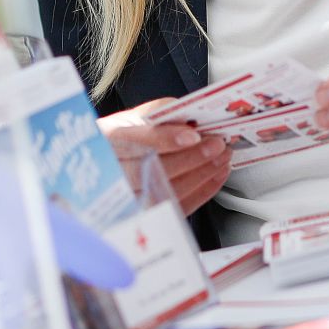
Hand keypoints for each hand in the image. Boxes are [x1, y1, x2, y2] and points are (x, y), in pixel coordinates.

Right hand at [100, 99, 231, 215]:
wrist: (107, 169)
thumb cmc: (121, 141)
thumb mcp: (131, 118)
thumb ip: (158, 114)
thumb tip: (188, 117)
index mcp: (106, 142)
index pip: (134, 143)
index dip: (164, 139)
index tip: (193, 134)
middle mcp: (112, 174)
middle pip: (150, 172)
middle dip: (190, 158)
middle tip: (217, 145)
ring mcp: (127, 200)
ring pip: (165, 193)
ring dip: (200, 175)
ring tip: (221, 158)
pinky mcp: (147, 215)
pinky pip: (176, 208)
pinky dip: (202, 192)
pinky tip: (216, 175)